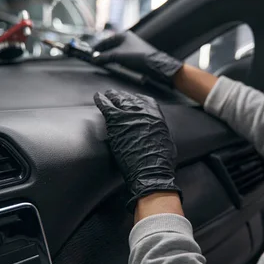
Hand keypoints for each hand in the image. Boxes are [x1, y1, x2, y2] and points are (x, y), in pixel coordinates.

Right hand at [92, 32, 182, 86]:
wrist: (156, 65)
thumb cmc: (137, 57)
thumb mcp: (118, 56)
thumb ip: (104, 57)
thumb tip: (94, 58)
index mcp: (123, 35)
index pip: (106, 41)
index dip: (97, 47)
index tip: (90, 53)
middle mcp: (128, 39)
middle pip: (111, 46)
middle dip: (102, 52)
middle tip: (95, 59)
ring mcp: (132, 47)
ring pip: (116, 52)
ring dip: (109, 57)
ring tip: (102, 63)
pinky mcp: (136, 55)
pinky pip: (122, 57)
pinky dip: (116, 60)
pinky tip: (114, 65)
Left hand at [94, 89, 181, 211]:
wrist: (150, 169)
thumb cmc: (159, 162)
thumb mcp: (166, 141)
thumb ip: (158, 132)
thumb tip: (156, 133)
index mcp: (156, 116)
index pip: (146, 101)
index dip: (138, 100)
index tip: (133, 99)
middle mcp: (143, 111)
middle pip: (130, 99)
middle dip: (123, 97)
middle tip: (116, 96)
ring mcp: (128, 114)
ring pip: (118, 99)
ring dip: (112, 96)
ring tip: (106, 94)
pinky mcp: (116, 120)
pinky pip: (106, 105)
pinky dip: (101, 100)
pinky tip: (98, 97)